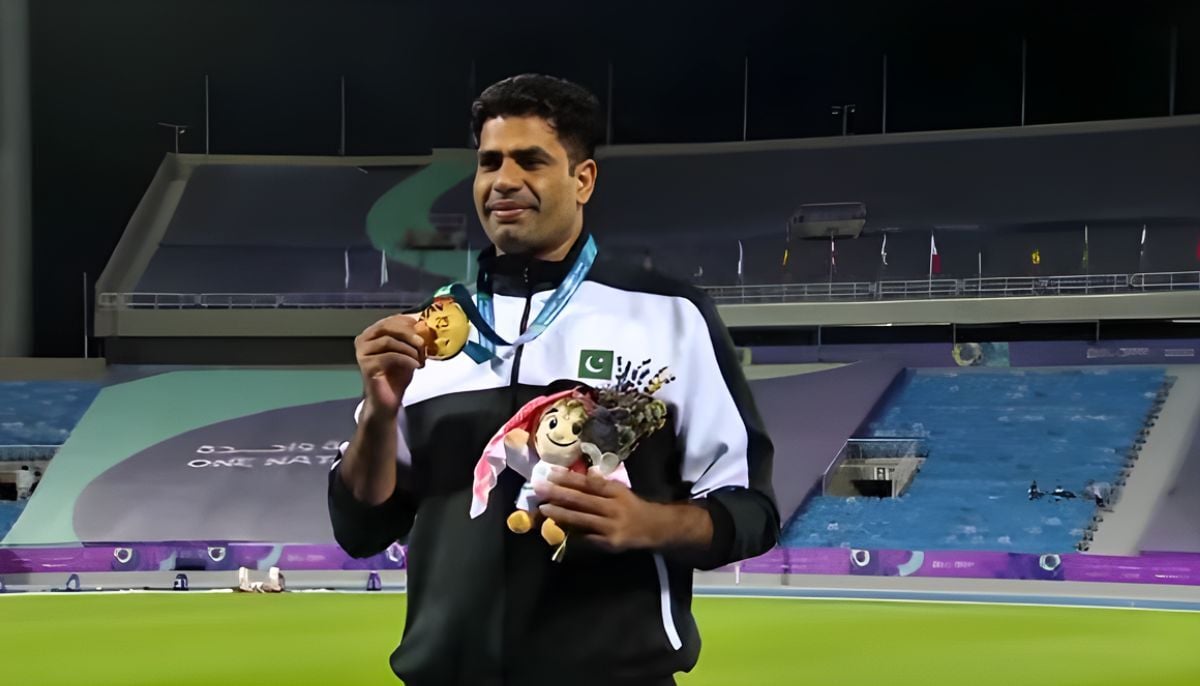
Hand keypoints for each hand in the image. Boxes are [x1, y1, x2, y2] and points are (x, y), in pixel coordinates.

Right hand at [354, 314, 426, 416]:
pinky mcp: (366, 365)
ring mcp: (363, 352)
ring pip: (389, 340)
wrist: (387, 401)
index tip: (425, 330)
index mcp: (373, 332)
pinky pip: (389, 356)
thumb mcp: (409, 352)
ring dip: (410, 349)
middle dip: (410, 334)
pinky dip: (406, 359)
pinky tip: (416, 366)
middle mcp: (364, 339)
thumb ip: (413, 338)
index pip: (392, 319)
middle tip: (424, 344)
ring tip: (421, 359)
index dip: (410, 322)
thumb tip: (425, 324)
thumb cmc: (397, 375)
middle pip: (388, 326)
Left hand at [535, 469, 663, 551]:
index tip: (551, 472)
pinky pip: (585, 537)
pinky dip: (571, 531)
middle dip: (559, 493)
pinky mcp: (608, 542)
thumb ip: (600, 484)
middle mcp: (612, 508)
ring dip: (561, 513)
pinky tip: (557, 527)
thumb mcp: (619, 491)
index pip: (589, 483)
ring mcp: (610, 526)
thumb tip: (579, 474)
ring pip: (581, 519)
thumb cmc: (631, 506)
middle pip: (582, 500)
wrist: (652, 528)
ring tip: (543, 508)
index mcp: (615, 491)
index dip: (569, 478)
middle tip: (540, 488)